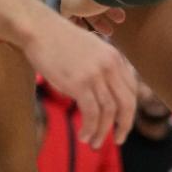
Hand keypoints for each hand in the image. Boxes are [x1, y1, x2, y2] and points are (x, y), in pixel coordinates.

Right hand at [25, 12, 134, 147]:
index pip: (132, 90)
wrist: (39, 28)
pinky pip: (91, 114)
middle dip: (124, 126)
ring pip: (108, 113)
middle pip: (126, 104)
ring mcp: (95, 74)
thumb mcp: (90, 48)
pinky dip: (89, 128)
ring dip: (102, 132)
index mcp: (114, 56)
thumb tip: (106, 94)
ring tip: (93, 142)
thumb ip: (102, 67)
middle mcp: (110, 65)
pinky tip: (83, 136)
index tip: (122, 123)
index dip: (129, 110)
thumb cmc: (59, 39)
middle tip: (117, 140)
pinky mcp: (79, 83)